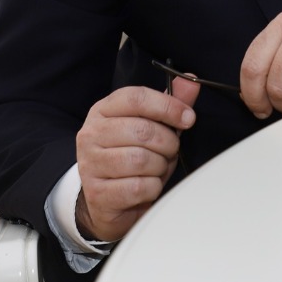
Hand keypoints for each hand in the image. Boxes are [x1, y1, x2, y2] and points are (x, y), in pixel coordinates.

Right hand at [71, 79, 199, 242]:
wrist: (110, 201)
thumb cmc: (133, 158)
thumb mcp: (152, 127)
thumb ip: (169, 104)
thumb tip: (190, 80)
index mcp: (103, 110)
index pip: (136, 97)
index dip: (168, 106)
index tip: (188, 118)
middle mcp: (91, 134)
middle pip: (142, 130)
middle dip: (167, 143)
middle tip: (169, 151)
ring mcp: (90, 164)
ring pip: (141, 160)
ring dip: (159, 167)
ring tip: (156, 169)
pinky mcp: (97, 193)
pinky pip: (138, 187)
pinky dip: (152, 188)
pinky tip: (146, 187)